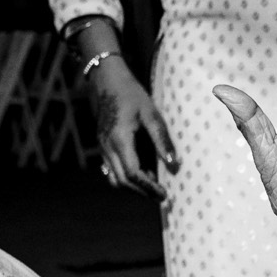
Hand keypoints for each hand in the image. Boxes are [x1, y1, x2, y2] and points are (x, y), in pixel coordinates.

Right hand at [84, 55, 178, 195]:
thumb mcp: (151, 114)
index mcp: (119, 139)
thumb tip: (174, 165)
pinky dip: (126, 177)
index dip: (149, 187)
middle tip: (162, 196)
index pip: (133, 174)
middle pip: (122, 181)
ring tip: (153, 187)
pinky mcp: (102, 145)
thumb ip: (162, 140)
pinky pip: (111, 169)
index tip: (165, 194)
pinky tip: (142, 173)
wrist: (107, 80)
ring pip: (115, 178)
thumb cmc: (131, 94)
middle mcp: (107, 146)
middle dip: (142, 191)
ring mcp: (102, 147)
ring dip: (133, 186)